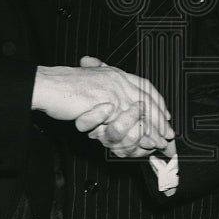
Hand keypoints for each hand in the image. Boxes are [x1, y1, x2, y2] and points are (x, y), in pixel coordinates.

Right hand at [32, 65, 173, 149]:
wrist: (49, 86)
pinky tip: (139, 144)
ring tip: (156, 144)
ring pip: (139, 115)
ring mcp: (113, 91)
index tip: (167, 117)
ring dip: (149, 132)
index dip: (158, 103)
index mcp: (117, 73)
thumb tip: (118, 104)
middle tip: (169, 138)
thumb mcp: (92, 80)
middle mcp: (118, 80)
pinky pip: (125, 124)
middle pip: (147, 101)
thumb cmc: (66, 86)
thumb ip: (107, 86)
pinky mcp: (105, 104)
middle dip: (160, 122)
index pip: (146, 86)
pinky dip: (134, 136)